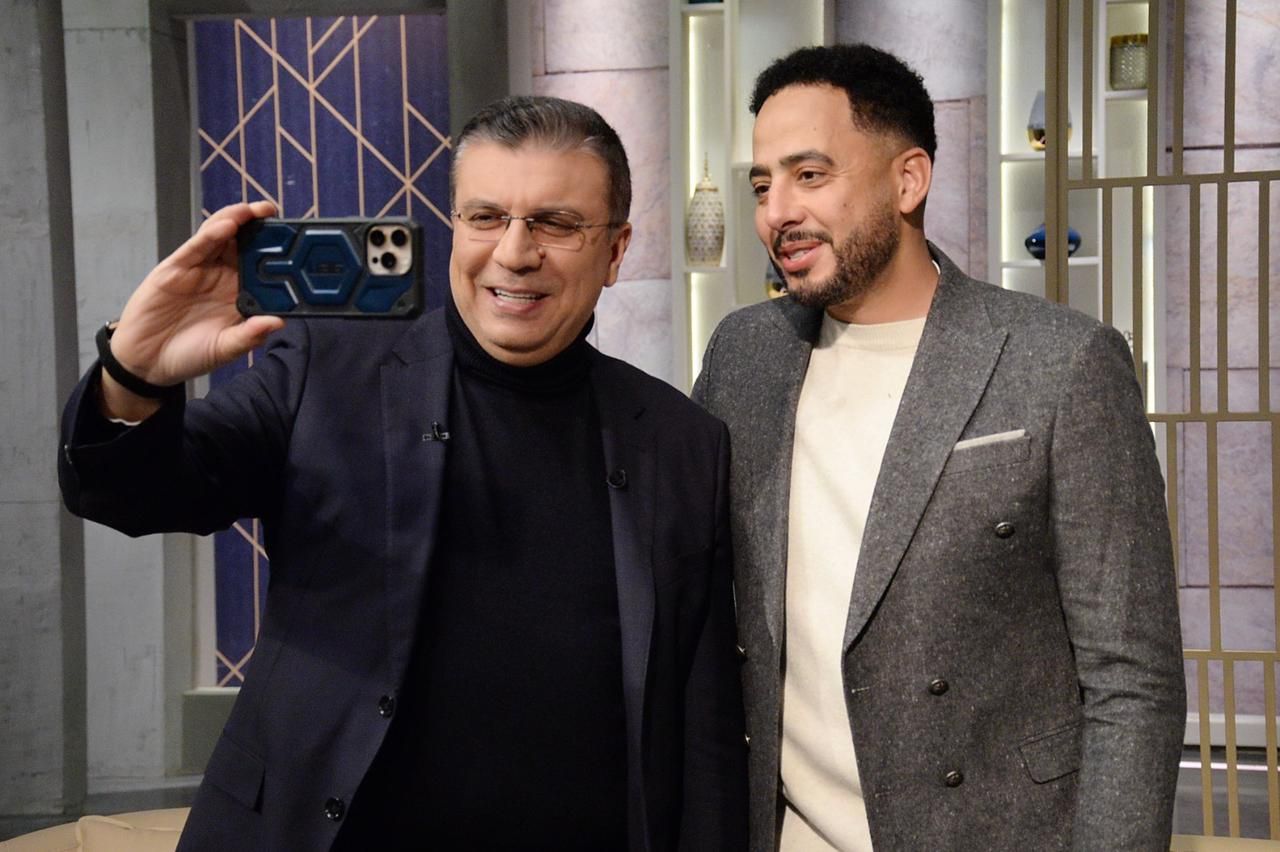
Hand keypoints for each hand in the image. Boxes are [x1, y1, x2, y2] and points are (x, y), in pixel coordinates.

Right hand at [101, 202, 284, 418]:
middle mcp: (222, 277)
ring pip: (220, 238)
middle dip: (259, 226)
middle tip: (275, 213)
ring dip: (236, 221)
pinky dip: (210, 236)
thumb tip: (278, 323)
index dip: (277, 252)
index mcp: (239, 294)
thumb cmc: (189, 355)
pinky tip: (226, 226)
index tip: (297, 241)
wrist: (147, 363)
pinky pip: (195, 248)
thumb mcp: (224, 349)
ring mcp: (199, 270)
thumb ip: (249, 336)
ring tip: (253, 211)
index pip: (262, 266)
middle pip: (243, 244)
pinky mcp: (175, 269)